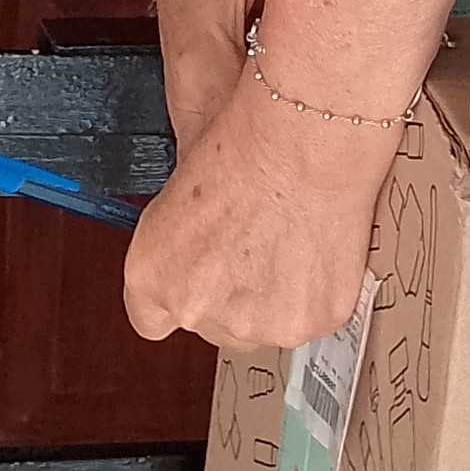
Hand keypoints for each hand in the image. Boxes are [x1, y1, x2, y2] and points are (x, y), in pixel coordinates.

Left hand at [125, 82, 391, 348]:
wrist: (304, 144)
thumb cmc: (243, 145)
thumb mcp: (179, 183)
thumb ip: (178, 232)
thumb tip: (195, 234)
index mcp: (150, 276)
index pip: (151, 318)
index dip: (182, 292)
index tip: (201, 274)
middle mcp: (196, 310)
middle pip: (217, 326)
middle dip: (236, 294)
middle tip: (257, 243)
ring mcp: (256, 323)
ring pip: (268, 325)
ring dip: (279, 296)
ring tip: (291, 238)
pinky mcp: (312, 321)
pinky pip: (314, 315)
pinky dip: (319, 289)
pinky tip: (317, 245)